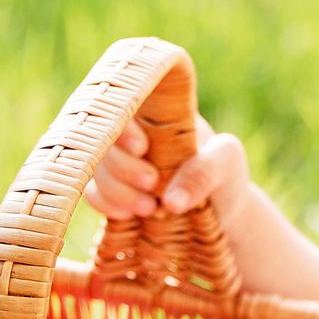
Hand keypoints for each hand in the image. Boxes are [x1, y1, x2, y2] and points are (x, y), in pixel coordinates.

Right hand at [83, 110, 251, 228]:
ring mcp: (119, 161)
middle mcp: (131, 133)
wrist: (221, 211)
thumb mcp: (227, 162)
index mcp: (156, 112)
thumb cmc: (225, 174)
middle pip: (103, 139)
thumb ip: (204, 172)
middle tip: (152, 183)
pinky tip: (127, 215)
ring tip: (149, 208)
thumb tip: (171, 201)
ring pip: (95, 167)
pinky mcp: (113, 190)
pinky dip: (104, 204)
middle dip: (122, 165)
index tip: (142, 147)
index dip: (124, 123)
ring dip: (115, 190)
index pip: (125, 103)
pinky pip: (92, 192)